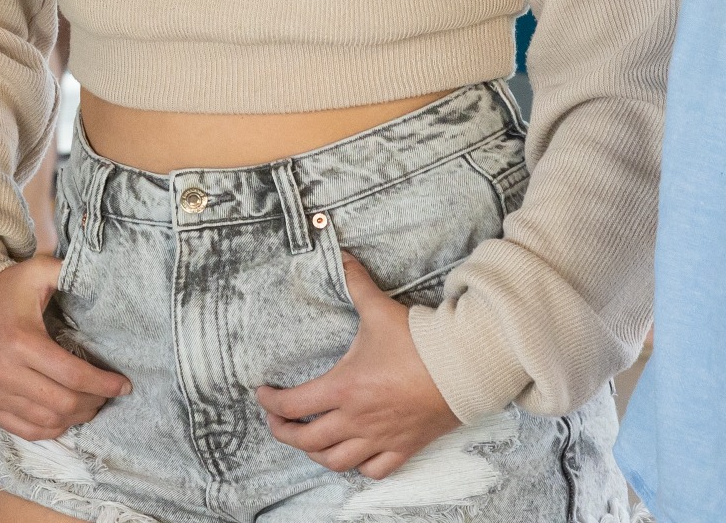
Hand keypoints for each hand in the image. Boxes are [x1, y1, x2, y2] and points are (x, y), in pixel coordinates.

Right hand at [0, 254, 129, 439]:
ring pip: (48, 422)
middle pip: (63, 404)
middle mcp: (4, 372)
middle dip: (94, 402)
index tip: (123, 385)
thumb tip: (99, 276)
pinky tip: (65, 416)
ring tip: (90, 404)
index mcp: (20, 341)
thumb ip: (66, 272)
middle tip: (107, 394)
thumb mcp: (33, 273)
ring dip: (76, 418)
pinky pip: (27, 431)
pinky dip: (52, 429)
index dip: (103, 384)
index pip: (72, 375)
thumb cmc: (2, 293)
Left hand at [255, 254, 460, 475]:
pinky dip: (357, 467)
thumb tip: (340, 255)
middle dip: (283, 432)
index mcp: (343, 388)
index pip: (292, 405)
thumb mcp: (379, 310)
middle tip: (276, 421)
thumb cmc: (418, 342)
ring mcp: (379, 438)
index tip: (262, 394)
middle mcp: (357, 419)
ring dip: (315, 454)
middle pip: (306, 441)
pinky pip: (373, 471)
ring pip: (335, 462)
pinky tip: (352, 454)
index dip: (270, 402)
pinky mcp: (403, 448)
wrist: (463, 368)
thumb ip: (355, 283)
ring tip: (307, 440)